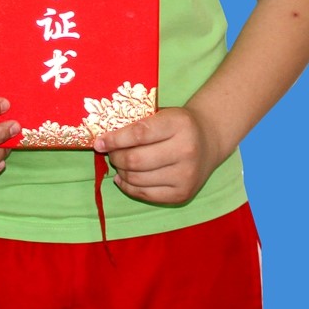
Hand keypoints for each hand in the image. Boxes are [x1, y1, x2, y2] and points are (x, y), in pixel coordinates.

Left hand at [92, 106, 220, 204]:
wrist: (209, 140)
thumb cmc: (178, 124)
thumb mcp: (163, 114)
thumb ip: (137, 125)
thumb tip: (103, 142)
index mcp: (178, 124)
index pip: (138, 134)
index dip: (114, 139)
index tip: (99, 141)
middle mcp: (185, 151)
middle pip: (136, 160)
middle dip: (116, 157)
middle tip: (110, 153)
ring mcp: (185, 176)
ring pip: (138, 179)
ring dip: (121, 172)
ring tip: (119, 163)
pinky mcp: (182, 194)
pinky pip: (146, 194)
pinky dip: (128, 187)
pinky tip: (123, 178)